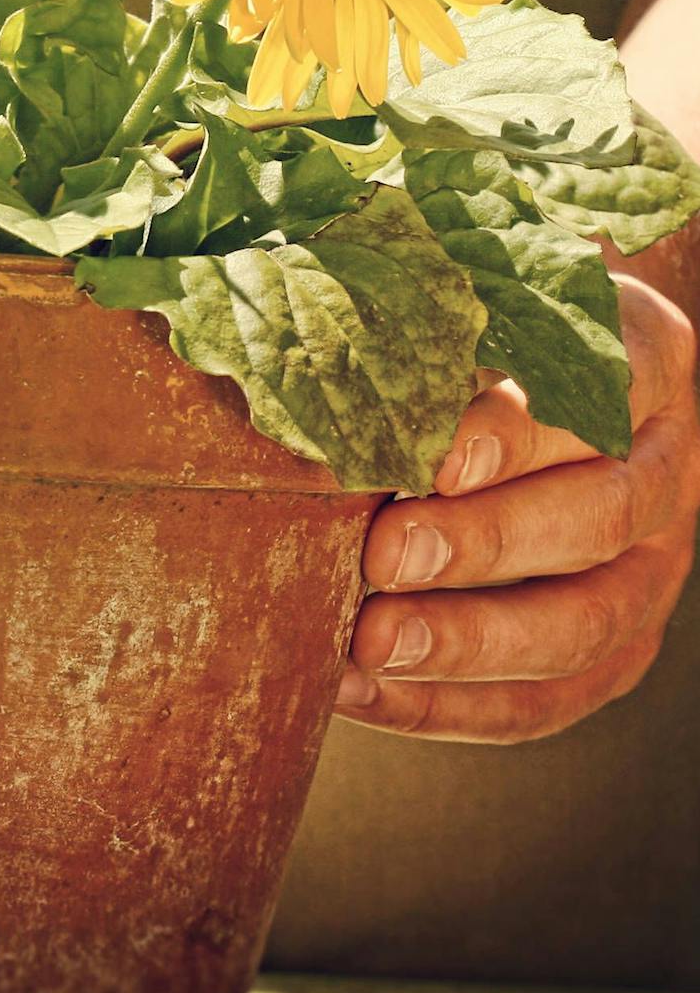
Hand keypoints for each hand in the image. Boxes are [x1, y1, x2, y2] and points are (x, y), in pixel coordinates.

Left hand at [336, 274, 699, 740]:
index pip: (601, 393)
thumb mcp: (450, 288)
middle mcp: (666, 463)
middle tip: (384, 552)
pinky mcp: (613, 645)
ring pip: (585, 622)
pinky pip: (545, 700)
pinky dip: (449, 705)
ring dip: (472, 641)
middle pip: (601, 517)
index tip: (433, 456)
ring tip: (371, 640)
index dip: (520, 431)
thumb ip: (417, 315)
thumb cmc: (454, 315)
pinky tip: (359, 689)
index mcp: (643, 355)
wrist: (492, 374)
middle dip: (485, 544)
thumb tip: (327, 351)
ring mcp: (652, 564)